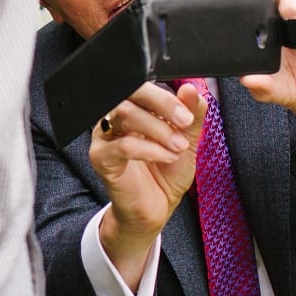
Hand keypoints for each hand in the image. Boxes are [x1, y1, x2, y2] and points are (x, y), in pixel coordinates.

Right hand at [91, 82, 205, 287]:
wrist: (155, 209)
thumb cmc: (166, 173)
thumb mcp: (188, 141)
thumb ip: (192, 115)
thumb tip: (194, 89)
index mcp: (135, 107)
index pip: (144, 85)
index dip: (167, 94)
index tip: (189, 111)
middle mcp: (115, 117)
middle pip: (130, 92)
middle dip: (162, 104)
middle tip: (185, 121)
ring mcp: (104, 136)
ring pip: (124, 114)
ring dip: (158, 129)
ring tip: (178, 146)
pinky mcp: (101, 158)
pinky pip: (122, 145)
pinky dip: (150, 149)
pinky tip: (166, 157)